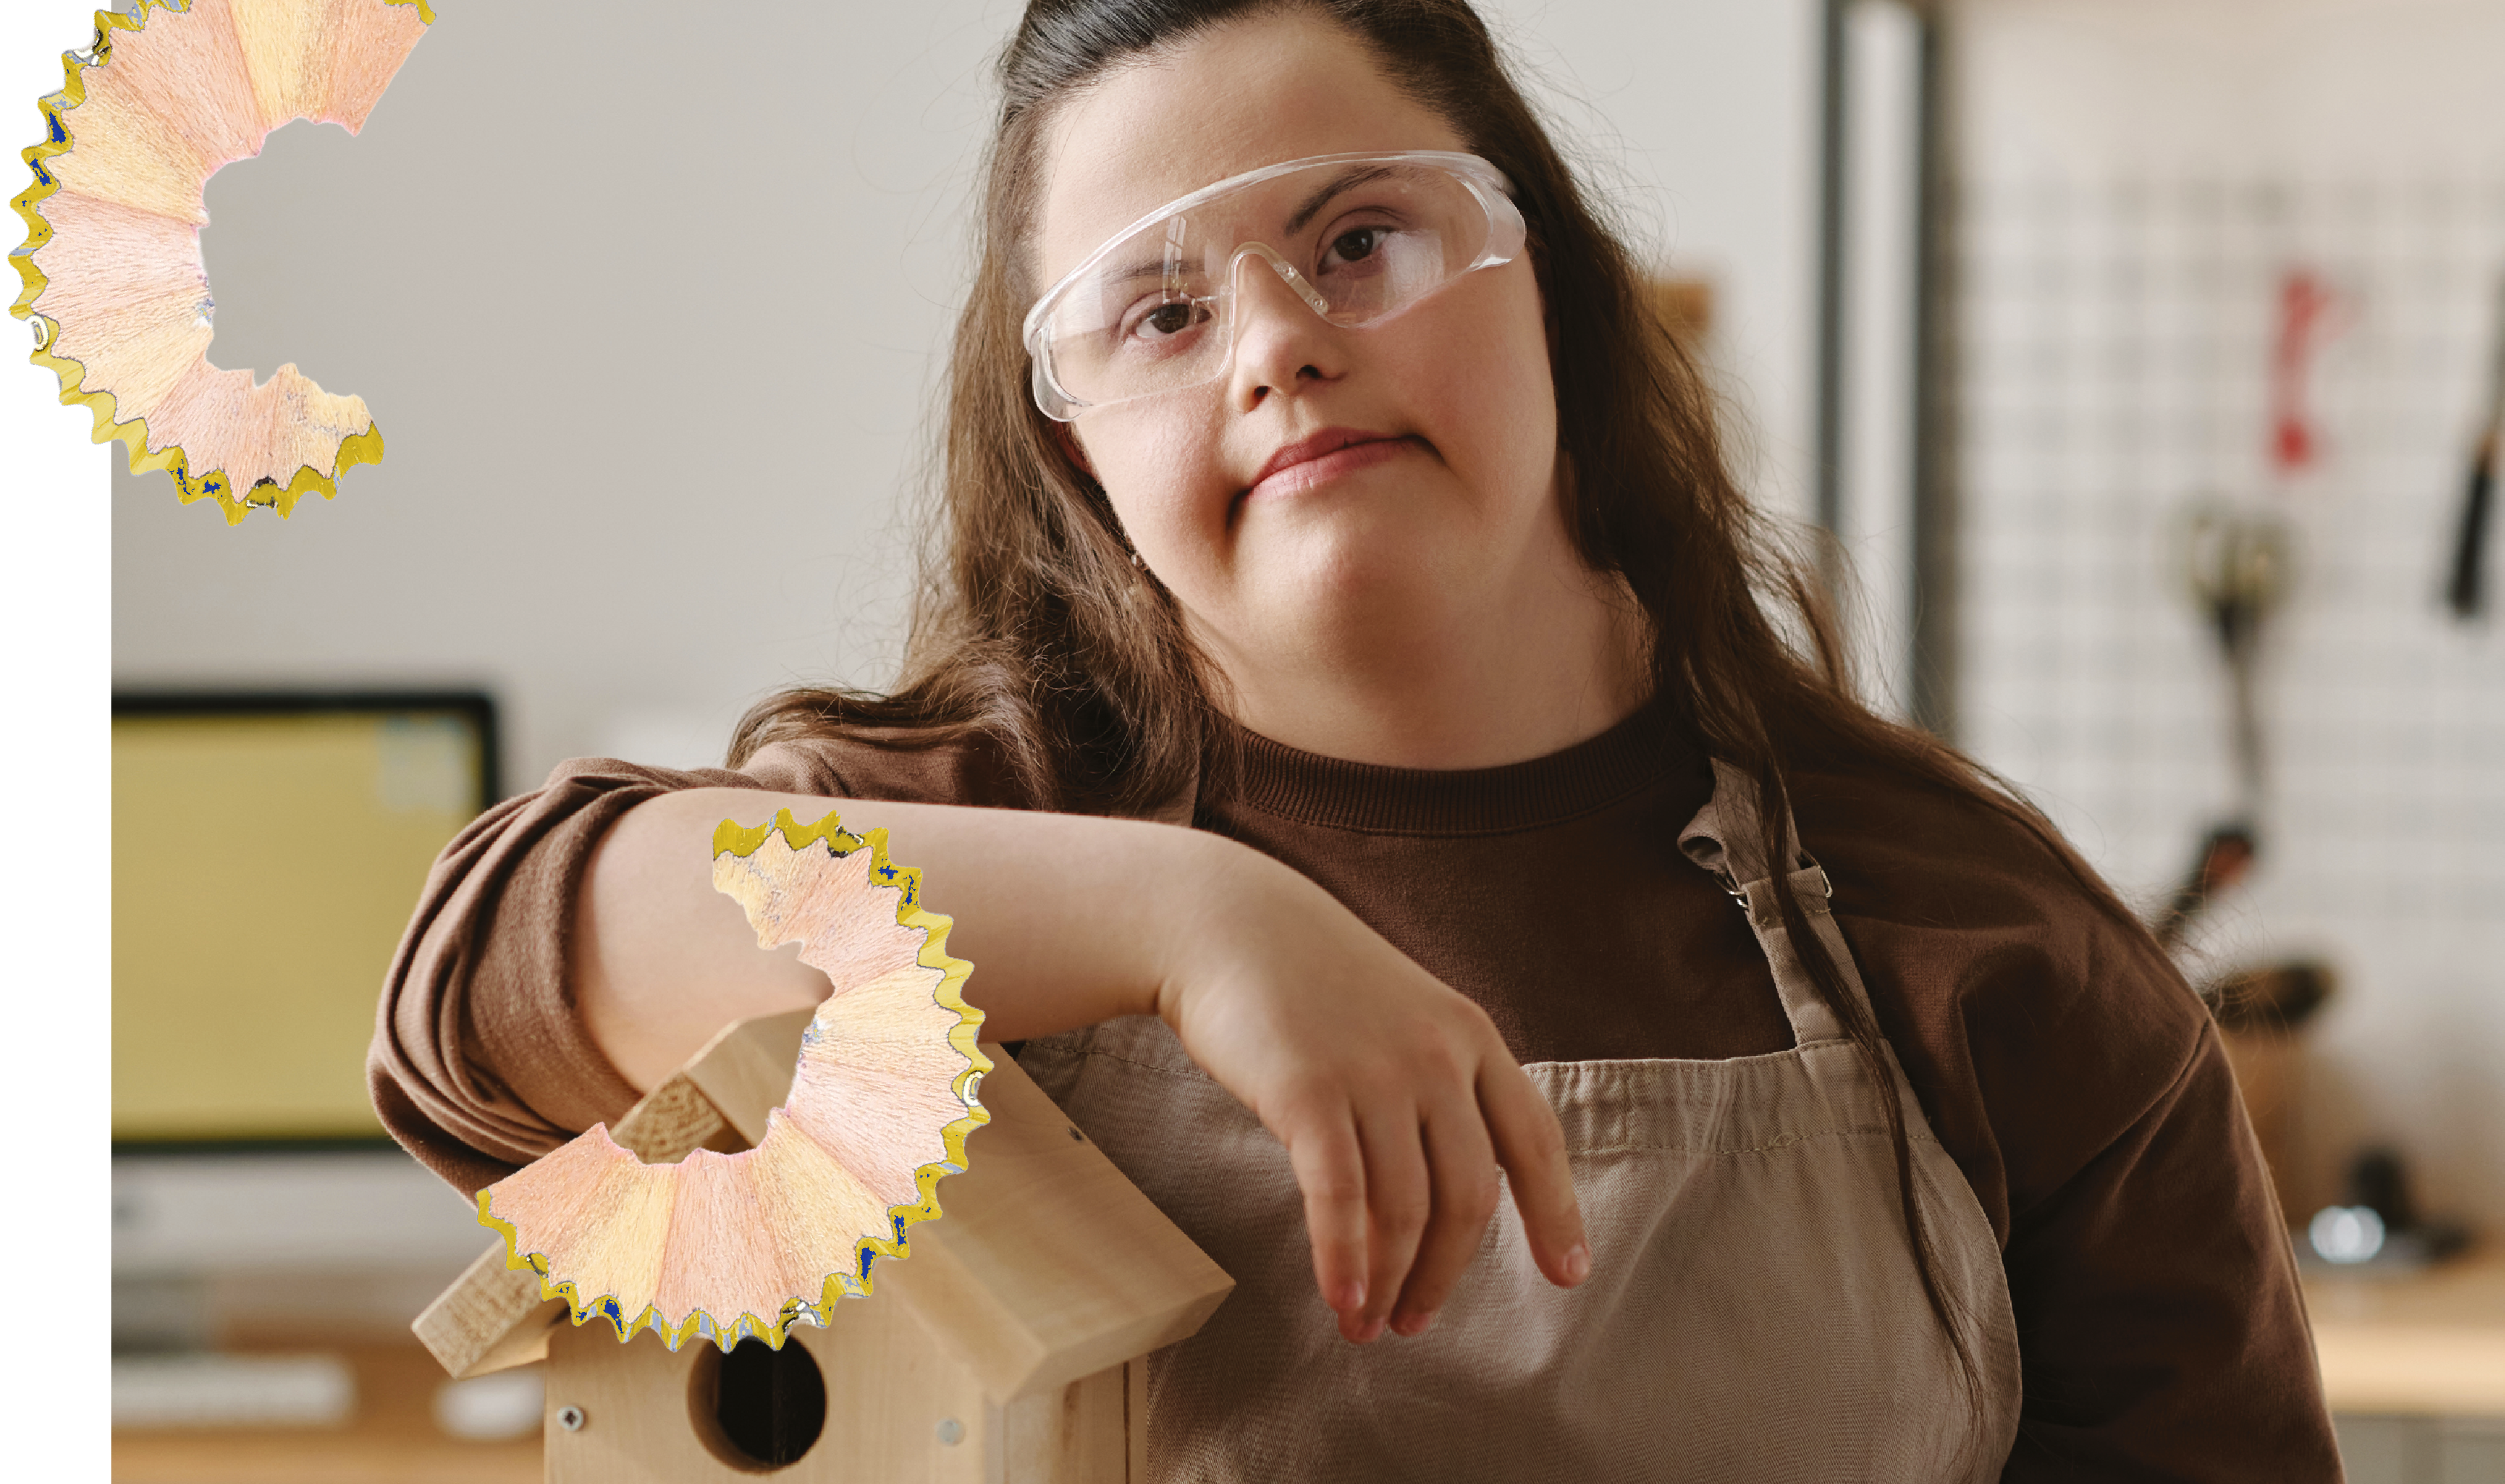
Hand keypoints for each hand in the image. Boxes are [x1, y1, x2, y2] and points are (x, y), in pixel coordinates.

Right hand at [1151, 845, 1589, 1342]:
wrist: (1227, 922)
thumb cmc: (1311, 980)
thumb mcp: (1402, 1015)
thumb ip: (1435, 1083)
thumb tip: (1445, 1189)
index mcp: (1472, 1036)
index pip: (1535, 1139)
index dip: (1555, 1213)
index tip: (1567, 1275)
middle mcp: (1436, 1056)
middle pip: (1470, 1195)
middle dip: (1447, 1273)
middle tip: (1416, 1321)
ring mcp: (1374, 1073)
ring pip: (1406, 1208)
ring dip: (1391, 1281)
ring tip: (1366, 1323)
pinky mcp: (1308, 1092)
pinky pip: (1339, 1197)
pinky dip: (1344, 1258)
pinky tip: (1340, 1297)